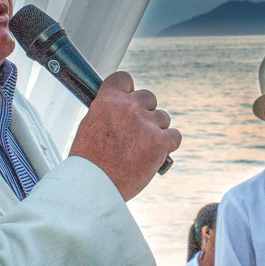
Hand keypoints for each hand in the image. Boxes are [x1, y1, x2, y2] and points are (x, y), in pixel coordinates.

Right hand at [69, 71, 180, 200]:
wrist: (94, 186)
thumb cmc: (89, 162)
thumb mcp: (89, 126)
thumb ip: (107, 112)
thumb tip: (120, 107)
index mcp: (107, 101)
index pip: (125, 79)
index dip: (128, 90)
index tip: (128, 99)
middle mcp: (128, 108)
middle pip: (149, 97)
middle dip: (145, 112)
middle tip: (137, 131)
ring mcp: (146, 124)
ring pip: (163, 117)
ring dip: (157, 130)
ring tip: (143, 147)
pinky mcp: (160, 142)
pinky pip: (175, 135)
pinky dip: (168, 144)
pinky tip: (158, 153)